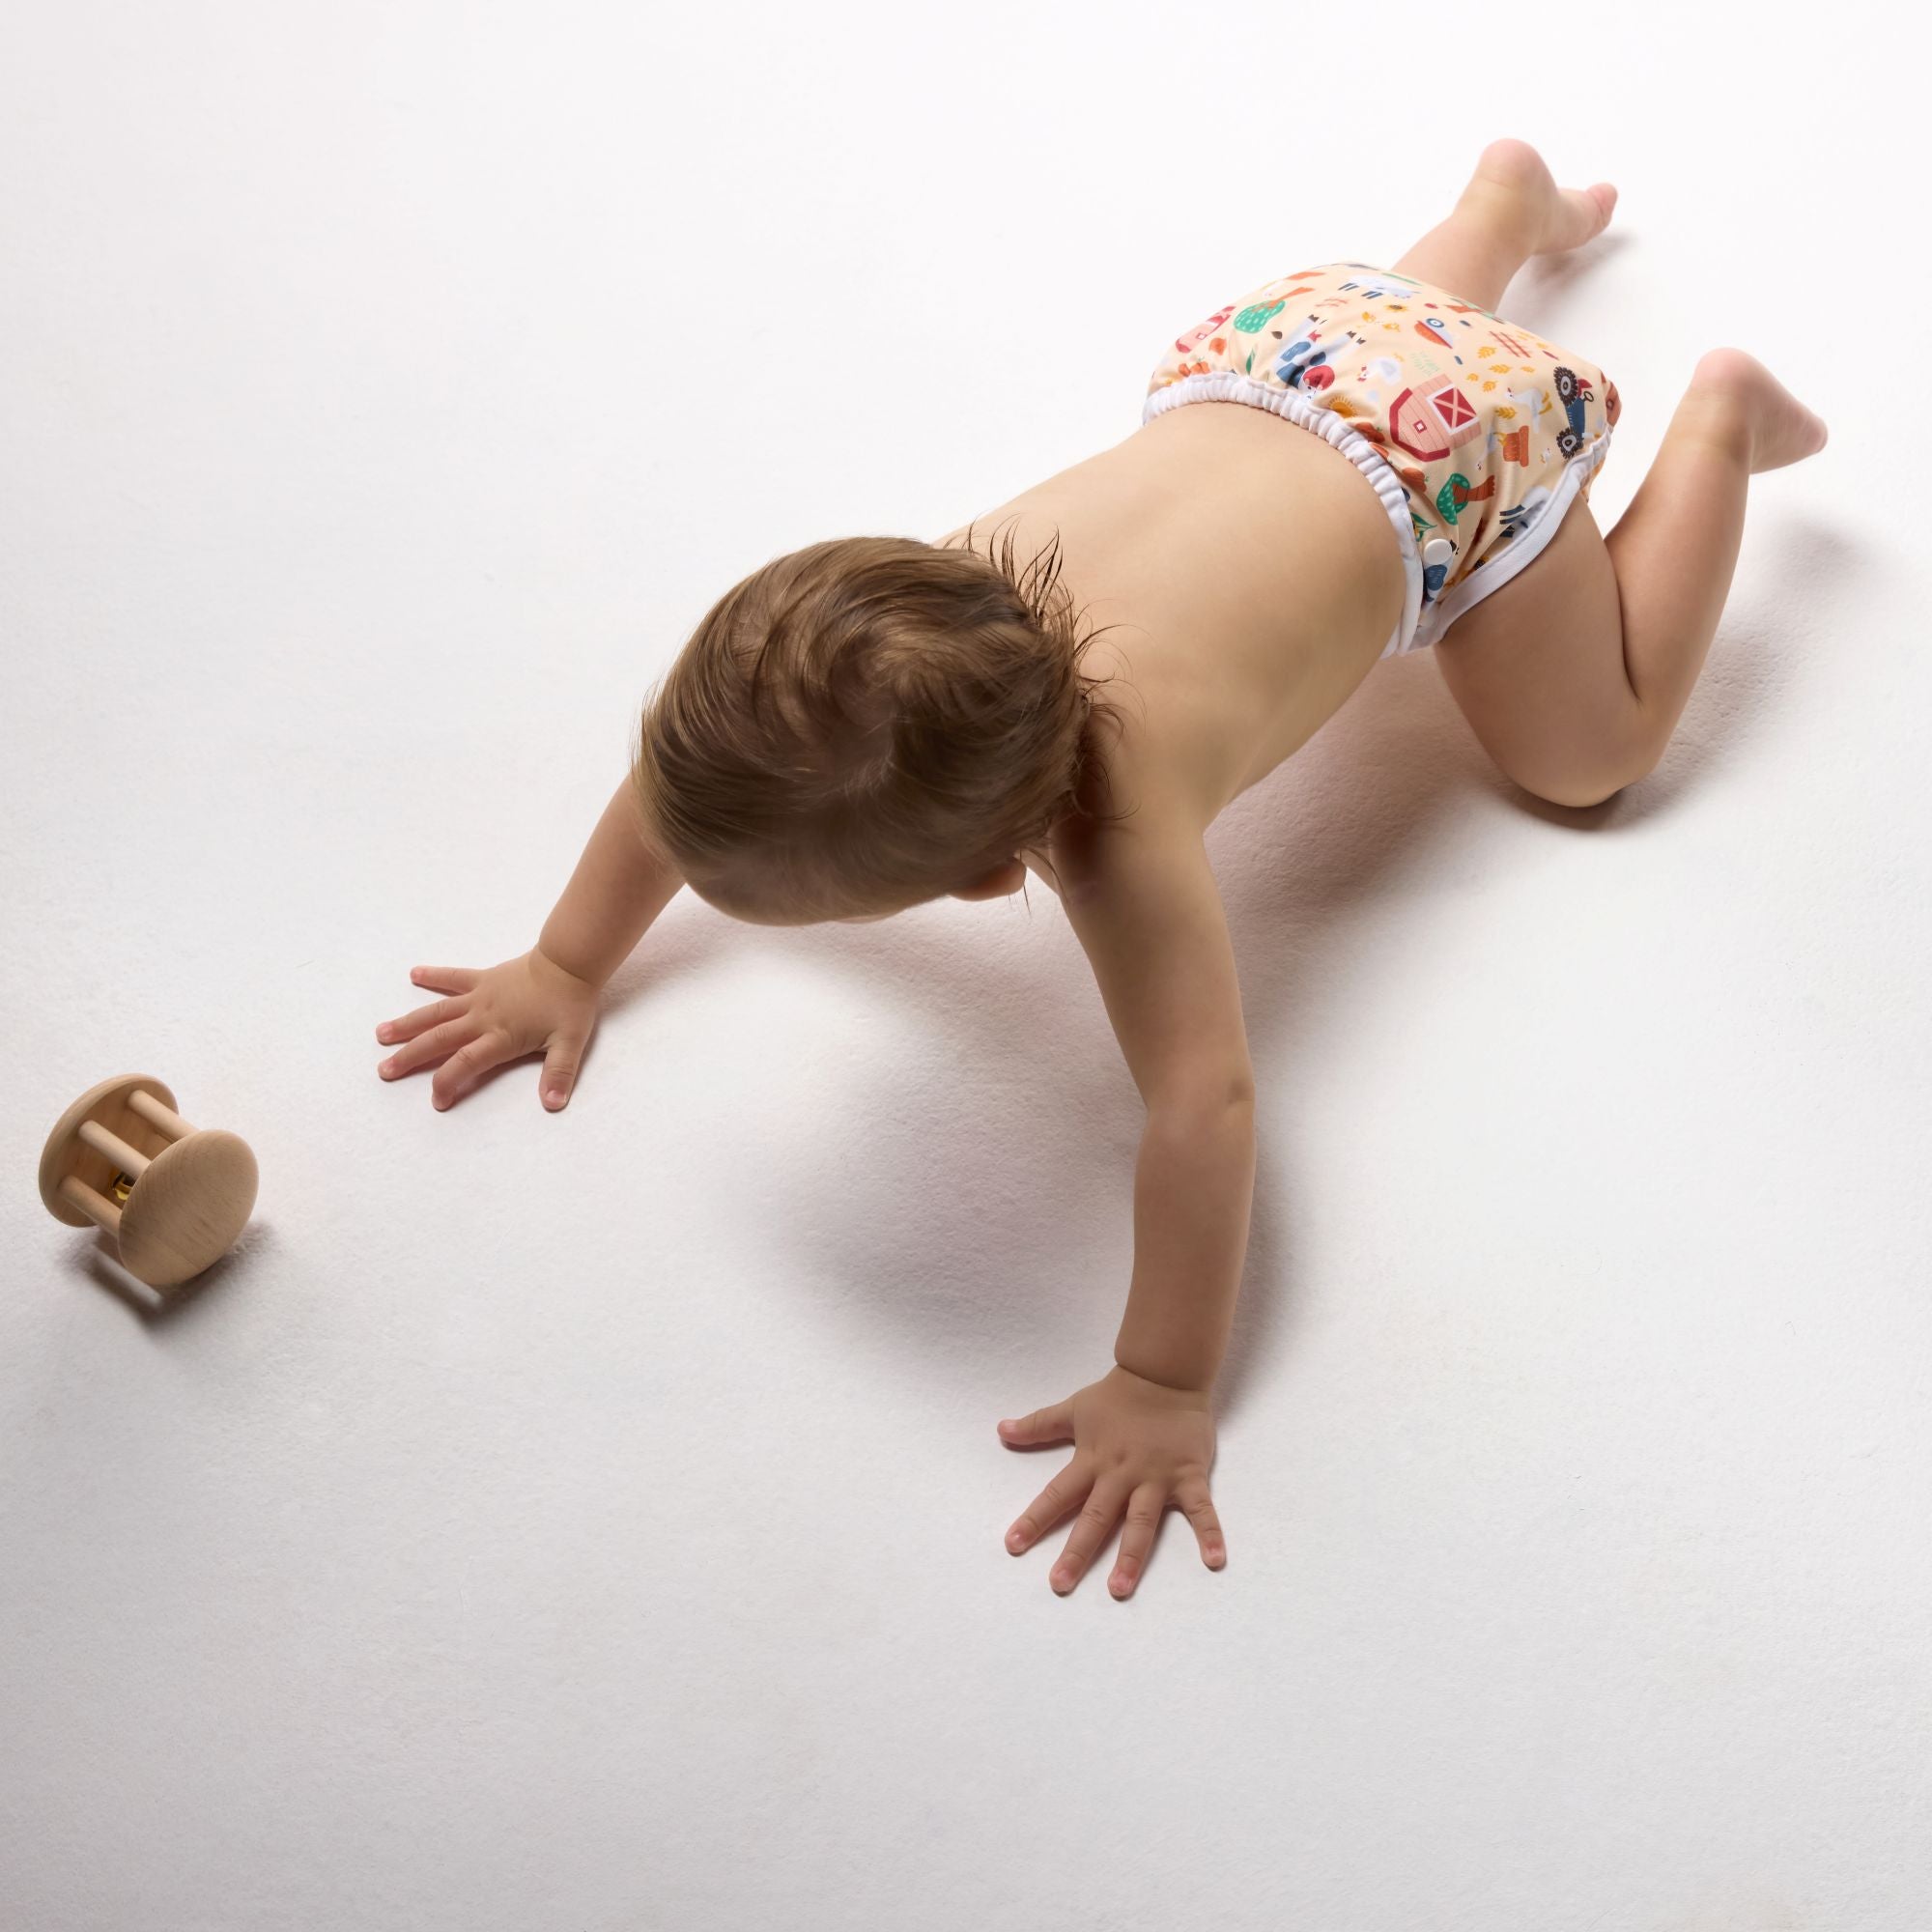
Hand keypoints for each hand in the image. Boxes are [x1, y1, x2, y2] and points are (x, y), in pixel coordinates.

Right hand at [375, 948, 600, 1110]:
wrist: (569, 963)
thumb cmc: (570, 1005)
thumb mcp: (571, 1043)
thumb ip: (559, 1074)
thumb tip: (553, 1104)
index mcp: (501, 1036)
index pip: (466, 1063)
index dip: (448, 1082)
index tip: (437, 1101)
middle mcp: (482, 1017)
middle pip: (439, 1039)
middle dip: (410, 1056)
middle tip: (384, 1070)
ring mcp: (479, 996)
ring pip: (436, 1012)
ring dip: (408, 1023)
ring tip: (382, 1033)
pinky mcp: (482, 978)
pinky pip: (453, 977)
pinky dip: (434, 975)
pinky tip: (413, 974)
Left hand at [998, 1364, 1225, 1597]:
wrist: (1165, 1373)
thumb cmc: (1118, 1395)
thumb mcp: (1074, 1408)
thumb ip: (1039, 1425)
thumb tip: (1000, 1430)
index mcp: (1092, 1460)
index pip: (1057, 1494)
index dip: (1034, 1519)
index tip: (1012, 1545)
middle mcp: (1121, 1474)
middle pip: (1096, 1518)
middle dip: (1077, 1552)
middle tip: (1059, 1584)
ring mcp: (1156, 1477)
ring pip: (1141, 1522)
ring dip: (1131, 1556)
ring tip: (1118, 1588)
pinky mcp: (1189, 1475)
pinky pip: (1201, 1509)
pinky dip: (1209, 1533)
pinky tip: (1214, 1561)